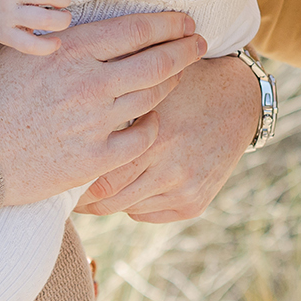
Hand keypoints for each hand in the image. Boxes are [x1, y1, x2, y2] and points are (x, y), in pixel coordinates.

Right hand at [0, 11, 206, 206]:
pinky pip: (141, 139)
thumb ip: (57, 37)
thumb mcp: (19, 50)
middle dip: (185, 49)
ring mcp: (95, 121)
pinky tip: (152, 121)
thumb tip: (81, 22)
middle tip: (199, 44)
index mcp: (72, 48)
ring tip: (178, 77)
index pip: (137, 30)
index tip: (184, 22)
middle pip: (157, 61)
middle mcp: (90, 81)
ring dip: (171, 84)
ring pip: (152, 97)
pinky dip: (152, 127)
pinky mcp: (94, 157)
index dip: (169, 24)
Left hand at [73, 52, 258, 221]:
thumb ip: (116, 105)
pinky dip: (133, 204)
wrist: (238, 101)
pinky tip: (129, 186)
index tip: (62, 176)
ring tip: (93, 189)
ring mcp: (184, 189)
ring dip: (109, 201)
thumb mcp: (150, 87)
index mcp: (155, 138)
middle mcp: (170, 169)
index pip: (101, 179)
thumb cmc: (184, 86)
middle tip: (68, 190)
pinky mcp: (194, 203)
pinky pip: (148, 214)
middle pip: (110, 200)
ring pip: (127, 208)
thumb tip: (68, 121)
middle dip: (85, 199)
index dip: (77, 182)